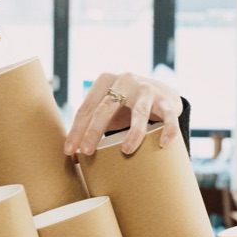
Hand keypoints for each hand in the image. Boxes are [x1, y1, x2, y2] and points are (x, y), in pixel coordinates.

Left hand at [63, 72, 182, 156]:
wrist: (161, 93)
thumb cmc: (126, 106)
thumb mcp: (107, 109)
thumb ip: (92, 125)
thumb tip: (74, 156)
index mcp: (105, 81)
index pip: (86, 108)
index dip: (76, 130)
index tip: (69, 151)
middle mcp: (124, 80)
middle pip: (105, 108)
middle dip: (93, 132)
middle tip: (86, 152)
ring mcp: (147, 89)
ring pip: (138, 113)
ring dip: (132, 133)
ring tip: (126, 151)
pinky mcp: (166, 100)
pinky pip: (168, 117)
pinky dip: (167, 131)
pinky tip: (163, 144)